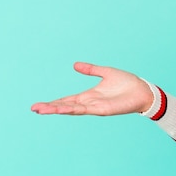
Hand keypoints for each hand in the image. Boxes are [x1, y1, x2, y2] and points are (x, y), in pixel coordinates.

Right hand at [30, 62, 153, 115]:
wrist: (142, 90)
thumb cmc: (127, 83)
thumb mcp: (105, 72)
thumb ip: (91, 69)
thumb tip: (75, 64)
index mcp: (89, 95)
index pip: (67, 100)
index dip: (53, 102)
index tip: (38, 106)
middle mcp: (89, 103)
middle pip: (65, 106)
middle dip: (50, 108)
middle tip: (34, 109)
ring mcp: (95, 107)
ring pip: (72, 109)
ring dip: (57, 109)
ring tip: (42, 110)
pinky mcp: (102, 109)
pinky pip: (85, 109)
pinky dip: (73, 109)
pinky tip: (62, 109)